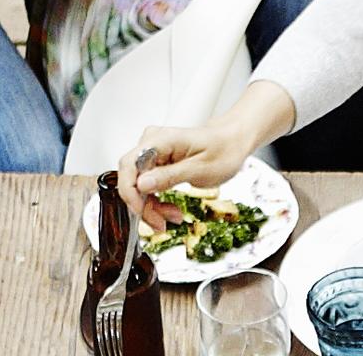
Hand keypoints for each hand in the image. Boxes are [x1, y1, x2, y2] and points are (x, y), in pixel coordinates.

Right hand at [126, 125, 259, 227]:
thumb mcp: (201, 169)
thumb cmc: (224, 149)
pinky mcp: (156, 161)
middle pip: (132, 178)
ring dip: (151, 205)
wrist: (233, 141)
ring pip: (138, 185)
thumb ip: (169, 176)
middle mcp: (152, 143)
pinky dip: (156, 199)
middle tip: (161, 222)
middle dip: (144, 204)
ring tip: (172, 216)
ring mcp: (153, 152)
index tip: (141, 211)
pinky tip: (169, 209)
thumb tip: (141, 184)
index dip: (130, 192)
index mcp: (161, 140)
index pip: (129, 166)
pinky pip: (147, 184)